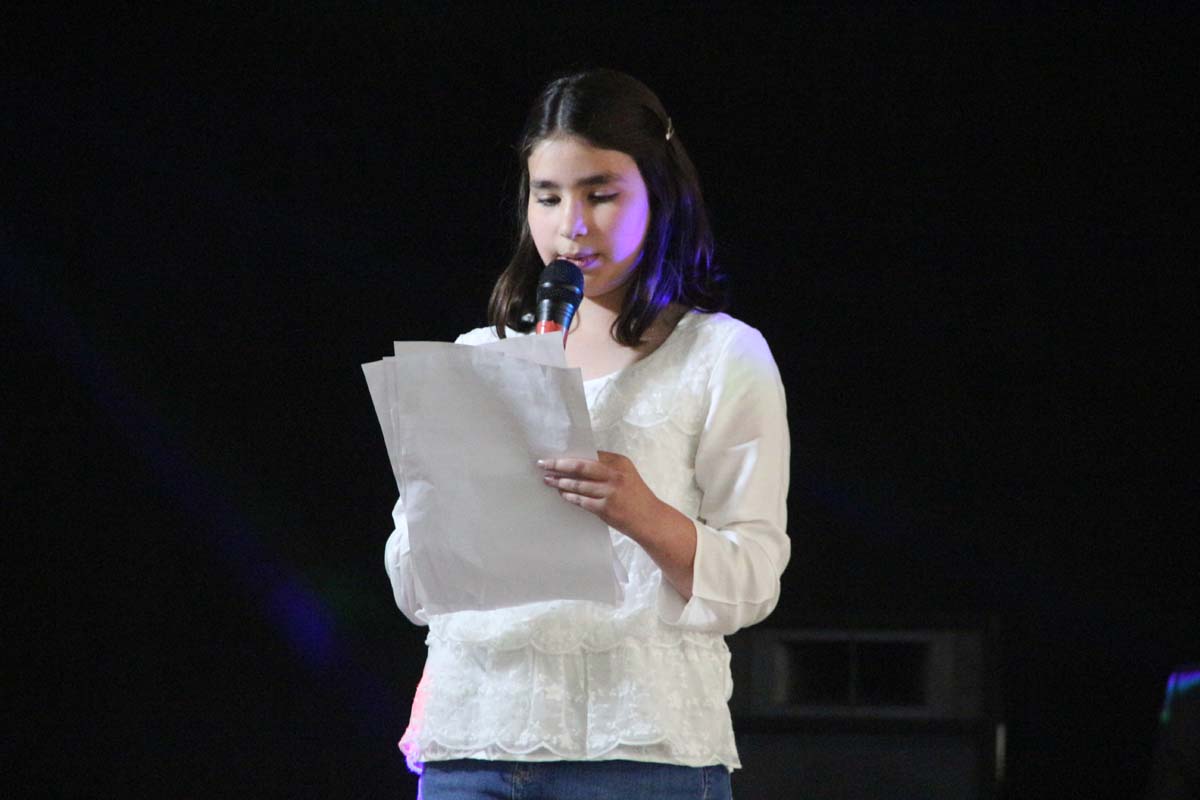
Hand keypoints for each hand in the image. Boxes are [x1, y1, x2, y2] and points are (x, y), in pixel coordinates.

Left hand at [538, 451, 661, 536]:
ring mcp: (610, 492)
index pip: (590, 453)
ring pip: (578, 484)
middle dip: (559, 464)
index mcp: (619, 462)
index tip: (556, 454)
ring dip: (560, 482)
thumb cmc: (636, 497)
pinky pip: (581, 501)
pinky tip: (562, 494)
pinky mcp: (605, 508)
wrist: (650, 520)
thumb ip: (606, 468)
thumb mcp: (626, 475)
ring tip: (548, 480)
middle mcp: (615, 474)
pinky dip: (570, 496)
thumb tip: (576, 464)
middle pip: (580, 466)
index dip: (570, 454)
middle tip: (543, 464)